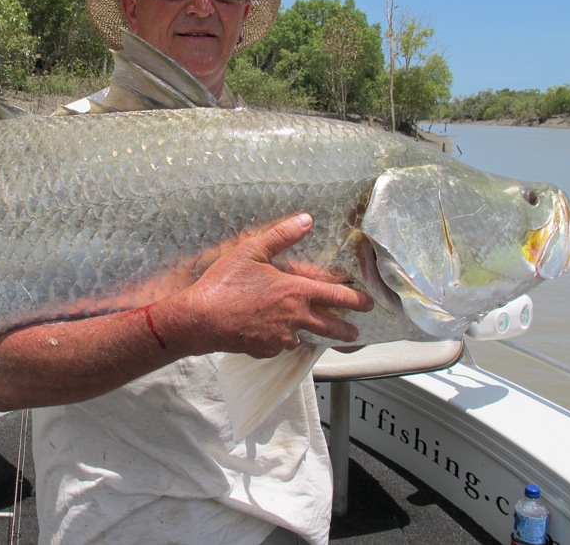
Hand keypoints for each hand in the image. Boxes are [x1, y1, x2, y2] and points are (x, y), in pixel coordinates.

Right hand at [168, 213, 370, 358]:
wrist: (201, 319)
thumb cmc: (225, 283)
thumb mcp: (252, 251)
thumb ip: (282, 235)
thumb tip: (307, 219)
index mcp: (296, 292)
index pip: (337, 297)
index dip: (357, 301)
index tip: (368, 304)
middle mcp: (295, 318)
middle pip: (332, 328)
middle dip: (347, 331)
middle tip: (355, 332)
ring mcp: (281, 338)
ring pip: (303, 337)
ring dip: (307, 333)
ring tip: (305, 328)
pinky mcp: (267, 350)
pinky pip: (280, 345)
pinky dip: (279, 338)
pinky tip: (267, 328)